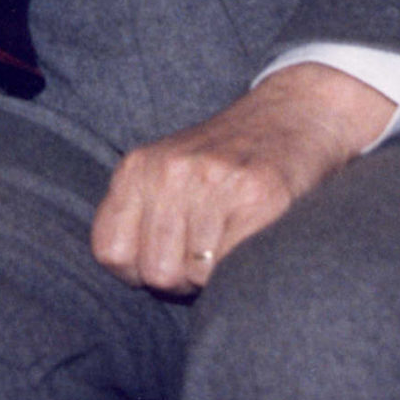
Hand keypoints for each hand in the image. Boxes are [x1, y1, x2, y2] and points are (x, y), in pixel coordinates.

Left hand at [91, 62, 396, 292]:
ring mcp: (212, 182)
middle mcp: (167, 172)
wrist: (290, 119)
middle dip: (180, 280)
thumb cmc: (221, 163)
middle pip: (155, 272)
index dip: (136, 272)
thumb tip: (131, 274)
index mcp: (136, 168)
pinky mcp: (257, 195)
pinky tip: (248, 241)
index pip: (109, 252)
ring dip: (213, 276)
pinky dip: (240, 269)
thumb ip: (138, 215)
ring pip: (195, 276)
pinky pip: (233, 267)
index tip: (165, 259)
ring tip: (227, 245)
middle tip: (203, 257)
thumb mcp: (163, 175)